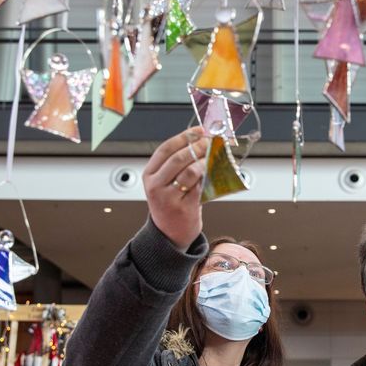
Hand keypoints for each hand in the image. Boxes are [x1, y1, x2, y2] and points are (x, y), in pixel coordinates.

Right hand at [143, 127, 207, 249]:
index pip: (165, 149)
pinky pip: (200, 186)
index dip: (184, 137)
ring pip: (190, 171)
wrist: (169, 234)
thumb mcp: (165, 183)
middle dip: (198, 146)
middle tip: (212, 141)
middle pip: (178, 158)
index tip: (199, 130)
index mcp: (149, 175)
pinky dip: (210, 176)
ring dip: (206, 160)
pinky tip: (216, 171)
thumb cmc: (171, 204)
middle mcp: (155, 185)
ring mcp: (169, 198)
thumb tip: (202, 141)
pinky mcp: (184, 208)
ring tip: (215, 155)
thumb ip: (177, 165)